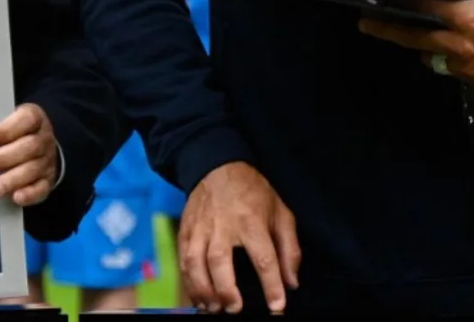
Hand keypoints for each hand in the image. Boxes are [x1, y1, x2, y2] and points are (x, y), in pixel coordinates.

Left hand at [0, 103, 56, 205]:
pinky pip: (41, 188)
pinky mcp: (48, 180)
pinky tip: (15, 198)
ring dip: (11, 180)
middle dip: (1, 158)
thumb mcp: (9, 121)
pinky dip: (29, 194)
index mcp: (35, 118)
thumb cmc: (15, 132)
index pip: (26, 119)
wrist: (41, 147)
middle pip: (28, 147)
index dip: (6, 130)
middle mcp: (44, 138)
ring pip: (33, 169)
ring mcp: (47, 160)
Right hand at [179, 161, 299, 313]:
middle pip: (220, 260)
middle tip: (234, 309)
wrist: (217, 165)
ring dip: (202, 288)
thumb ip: (289, 248)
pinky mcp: (186, 228)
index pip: (263, 258)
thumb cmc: (252, 192)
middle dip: (226, 290)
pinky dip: (187, 280)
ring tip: (213, 308)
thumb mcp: (280, 212)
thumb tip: (291, 282)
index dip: (271, 286)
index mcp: (252, 220)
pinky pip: (182, 257)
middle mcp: (223, 224)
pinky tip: (196, 296)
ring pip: (195, 260)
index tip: (277, 307)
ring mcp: (201, 226)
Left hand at [359, 0, 473, 87]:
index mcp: (464, 18)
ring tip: (411, 30)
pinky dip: (445, 57)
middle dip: (386, 30)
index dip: (399, 1)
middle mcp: (460, 45)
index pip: (420, 8)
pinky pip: (450, 68)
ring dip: (421, 44)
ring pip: (430, 56)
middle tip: (363, 23)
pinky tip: (446, 44)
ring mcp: (467, 67)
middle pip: (412, 38)